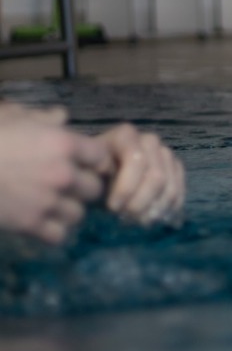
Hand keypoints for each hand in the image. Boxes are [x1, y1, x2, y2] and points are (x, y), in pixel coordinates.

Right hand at [0, 103, 111, 243]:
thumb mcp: (11, 116)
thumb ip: (42, 117)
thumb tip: (61, 115)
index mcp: (63, 144)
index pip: (101, 156)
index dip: (93, 160)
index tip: (83, 162)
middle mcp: (63, 174)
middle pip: (94, 187)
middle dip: (82, 186)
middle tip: (66, 185)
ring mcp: (48, 201)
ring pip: (78, 214)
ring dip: (67, 210)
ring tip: (52, 204)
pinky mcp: (30, 225)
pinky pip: (58, 235)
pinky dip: (52, 231)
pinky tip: (39, 222)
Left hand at [95, 123, 185, 225]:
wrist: (100, 178)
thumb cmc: (90, 176)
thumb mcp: (86, 176)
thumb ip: (95, 178)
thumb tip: (109, 189)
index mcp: (125, 135)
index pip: (136, 160)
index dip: (127, 187)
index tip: (112, 208)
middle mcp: (149, 140)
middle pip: (157, 176)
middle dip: (142, 202)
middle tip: (126, 219)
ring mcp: (165, 153)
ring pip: (169, 185)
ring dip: (156, 208)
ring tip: (139, 221)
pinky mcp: (175, 167)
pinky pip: (179, 188)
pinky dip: (170, 207)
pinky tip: (156, 218)